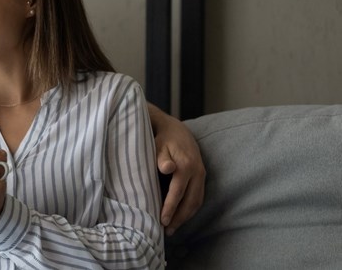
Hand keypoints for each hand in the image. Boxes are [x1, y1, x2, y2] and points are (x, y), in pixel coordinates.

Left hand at [148, 104, 205, 234]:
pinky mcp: (202, 177)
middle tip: (167, 231)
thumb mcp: (158, 146)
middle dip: (179, 218)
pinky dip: (190, 209)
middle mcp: (197, 172)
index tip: (162, 221)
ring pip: (197, 202)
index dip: (170, 208)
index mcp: (186, 165)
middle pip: (190, 201)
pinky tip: (180, 217)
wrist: (177, 130)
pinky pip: (198, 197)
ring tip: (173, 228)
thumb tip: (167, 168)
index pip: (178, 192)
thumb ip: (161, 158)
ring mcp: (202, 175)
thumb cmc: (162, 140)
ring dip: (186, 217)